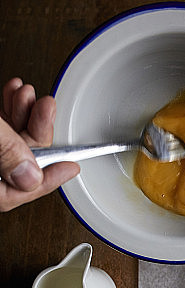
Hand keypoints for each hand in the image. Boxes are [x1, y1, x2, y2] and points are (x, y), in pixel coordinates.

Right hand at [0, 78, 78, 211]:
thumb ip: (5, 152)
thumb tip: (32, 176)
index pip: (18, 193)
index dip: (50, 179)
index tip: (73, 167)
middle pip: (19, 162)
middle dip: (37, 130)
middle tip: (47, 108)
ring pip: (11, 141)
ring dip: (24, 114)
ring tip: (28, 95)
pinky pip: (0, 129)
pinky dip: (10, 110)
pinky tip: (16, 94)